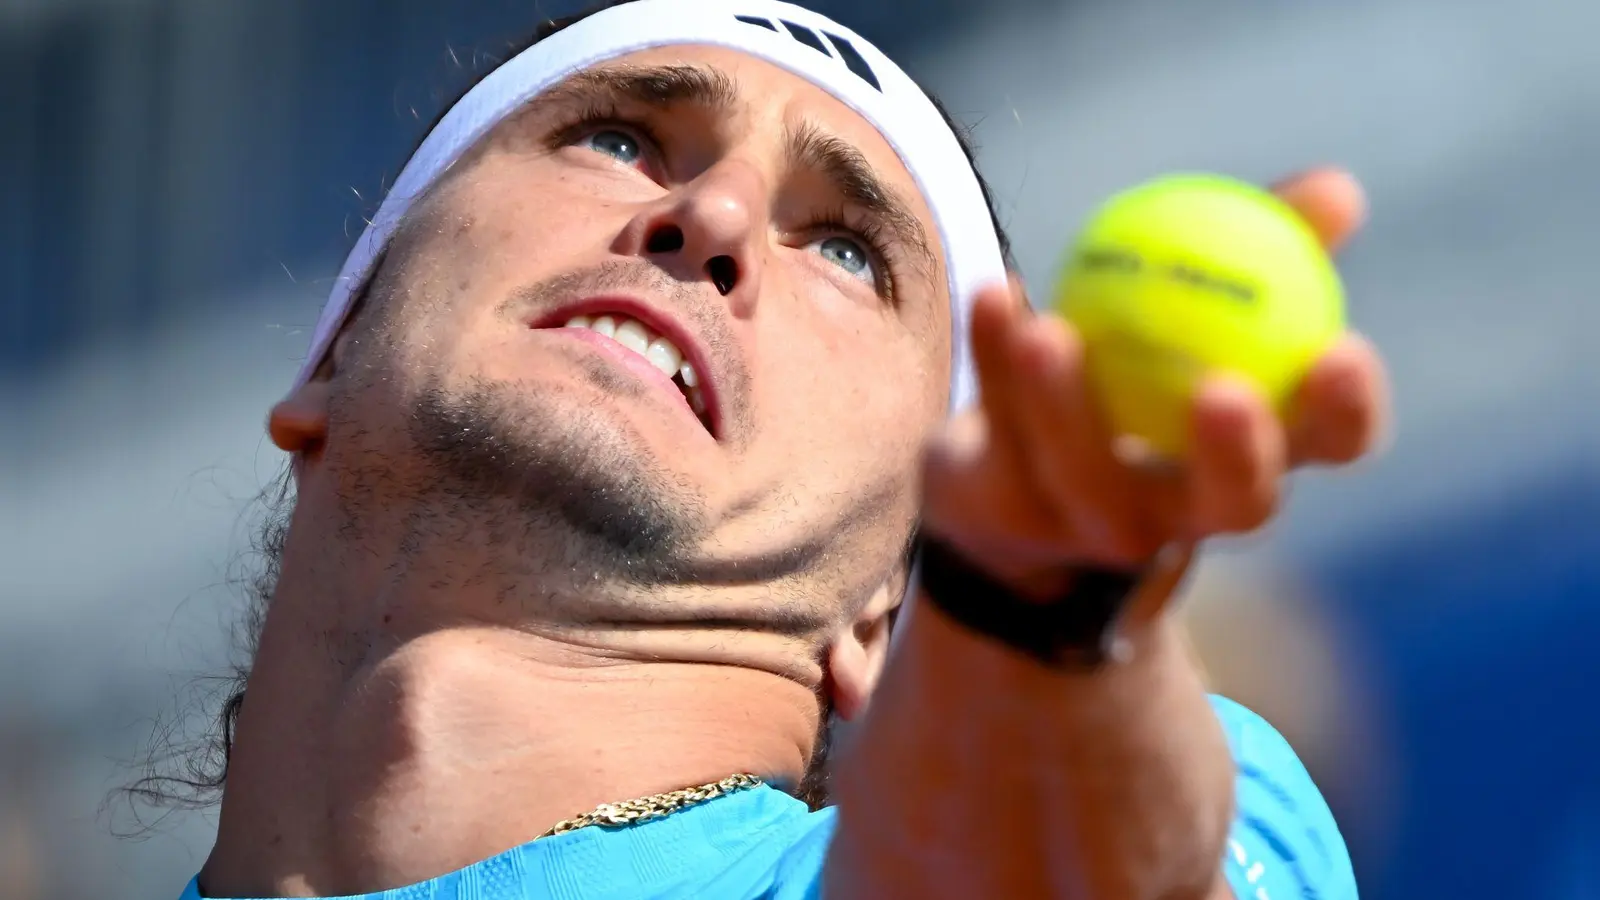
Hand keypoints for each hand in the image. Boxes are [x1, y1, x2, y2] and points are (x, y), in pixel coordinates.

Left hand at [922, 168, 1389, 606]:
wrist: (1014, 476)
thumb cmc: (1142, 373)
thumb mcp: (1206, 309)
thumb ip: (1271, 249)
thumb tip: (1337, 190)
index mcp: (1256, 461)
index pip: (1332, 448)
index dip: (1348, 412)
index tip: (1343, 349)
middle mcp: (1187, 515)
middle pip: (1235, 503)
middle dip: (1238, 456)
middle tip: (1222, 387)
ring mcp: (1094, 526)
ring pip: (1085, 472)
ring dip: (1066, 401)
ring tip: (1048, 331)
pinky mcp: (1009, 513)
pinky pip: (999, 430)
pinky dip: (991, 356)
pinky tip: (994, 294)